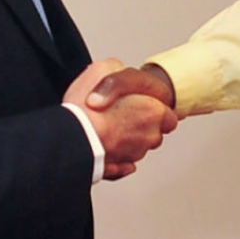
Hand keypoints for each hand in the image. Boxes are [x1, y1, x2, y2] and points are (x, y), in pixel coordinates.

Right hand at [64, 60, 176, 179]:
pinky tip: (103, 146)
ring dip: (127, 140)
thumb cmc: (86, 109)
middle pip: (154, 132)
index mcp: (153, 112)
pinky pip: (121, 165)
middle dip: (142, 125)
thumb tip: (117, 69)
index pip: (170, 115)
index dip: (156, 109)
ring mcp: (133, 154)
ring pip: (137, 148)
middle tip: (122, 114)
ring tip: (107, 128)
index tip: (143, 105)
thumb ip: (117, 68)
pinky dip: (115, 158)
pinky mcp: (116, 169)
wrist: (69, 138)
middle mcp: (149, 136)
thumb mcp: (102, 69)